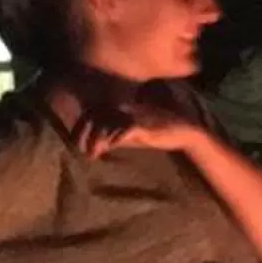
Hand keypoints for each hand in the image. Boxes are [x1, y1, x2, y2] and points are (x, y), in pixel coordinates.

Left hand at [75, 92, 206, 158]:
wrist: (183, 132)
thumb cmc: (156, 133)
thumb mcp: (132, 133)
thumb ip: (116, 135)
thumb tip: (98, 146)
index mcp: (118, 107)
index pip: (90, 114)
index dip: (80, 129)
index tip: (78, 145)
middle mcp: (122, 108)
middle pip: (92, 119)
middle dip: (83, 136)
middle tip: (84, 153)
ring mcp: (131, 116)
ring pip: (103, 127)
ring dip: (95, 142)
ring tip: (92, 155)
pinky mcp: (141, 126)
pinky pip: (119, 133)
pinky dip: (110, 142)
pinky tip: (107, 150)